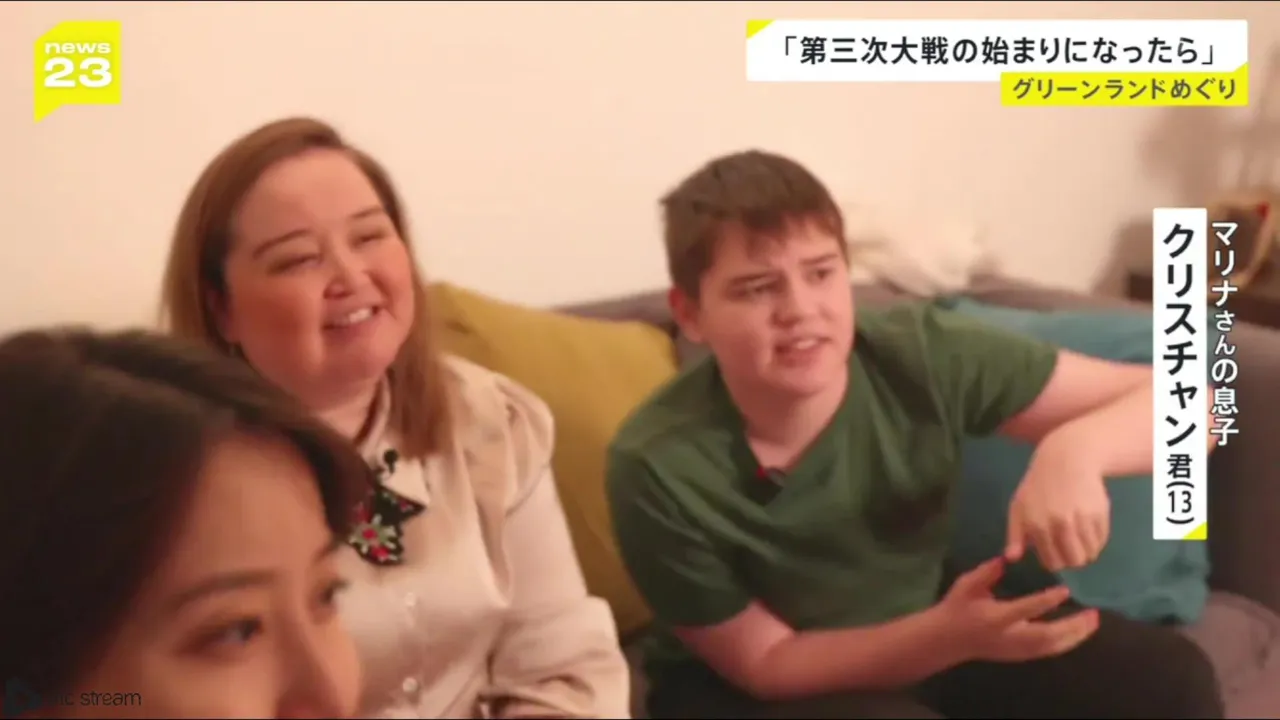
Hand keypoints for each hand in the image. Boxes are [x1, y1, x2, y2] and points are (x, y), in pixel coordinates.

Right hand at [938, 557, 1099, 662]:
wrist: (946, 640)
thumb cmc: (957, 608)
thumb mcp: (966, 584)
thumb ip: (987, 572)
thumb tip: (1009, 557)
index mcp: (995, 617)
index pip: (1025, 610)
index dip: (1046, 601)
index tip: (1065, 590)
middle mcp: (1009, 636)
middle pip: (1046, 635)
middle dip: (1072, 626)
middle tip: (1093, 614)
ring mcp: (1015, 650)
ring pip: (1051, 646)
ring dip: (1075, 636)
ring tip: (1092, 622)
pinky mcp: (1019, 656)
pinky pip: (1048, 651)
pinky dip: (1066, 643)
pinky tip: (1079, 633)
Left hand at [1005, 439, 1110, 570]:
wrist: (1067, 458)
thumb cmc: (1038, 485)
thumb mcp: (1019, 507)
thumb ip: (1015, 535)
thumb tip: (1012, 559)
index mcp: (1038, 525)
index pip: (1053, 562)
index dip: (1055, 561)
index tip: (1055, 553)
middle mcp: (1061, 524)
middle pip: (1075, 561)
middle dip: (1072, 559)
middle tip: (1069, 547)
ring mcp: (1082, 519)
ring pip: (1091, 553)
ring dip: (1086, 550)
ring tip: (1079, 536)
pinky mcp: (1100, 513)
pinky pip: (1102, 540)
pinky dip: (1097, 539)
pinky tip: (1088, 526)